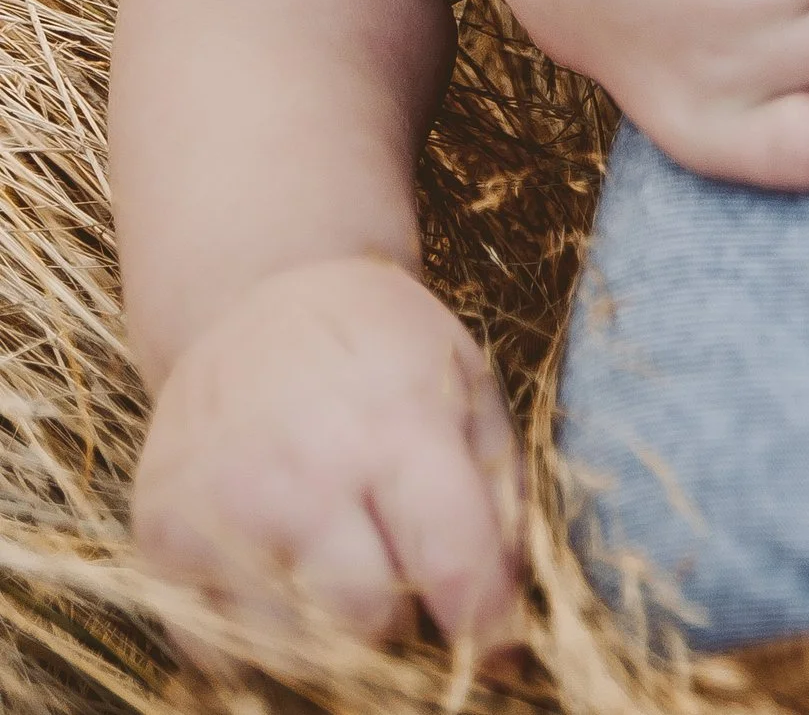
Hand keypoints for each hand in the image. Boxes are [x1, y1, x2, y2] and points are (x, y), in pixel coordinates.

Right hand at [130, 257, 518, 649]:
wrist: (253, 295)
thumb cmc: (378, 347)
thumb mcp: (463, 383)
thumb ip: (498, 494)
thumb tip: (508, 616)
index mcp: (395, 426)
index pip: (454, 564)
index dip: (486, 623)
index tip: (497, 648)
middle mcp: (305, 472)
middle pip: (372, 623)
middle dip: (400, 612)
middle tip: (396, 569)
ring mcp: (224, 509)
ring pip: (296, 650)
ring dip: (328, 631)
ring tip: (336, 567)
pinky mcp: (163, 538)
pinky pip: (220, 649)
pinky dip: (257, 638)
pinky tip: (277, 575)